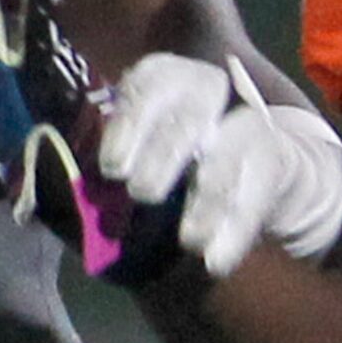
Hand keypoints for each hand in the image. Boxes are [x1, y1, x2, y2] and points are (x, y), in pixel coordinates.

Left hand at [102, 54, 341, 277]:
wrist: (258, 174)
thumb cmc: (177, 163)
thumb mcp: (142, 158)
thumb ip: (114, 173)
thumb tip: (62, 208)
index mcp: (169, 81)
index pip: (151, 81)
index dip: (131, 121)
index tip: (112, 168)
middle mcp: (211, 90)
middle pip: (192, 107)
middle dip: (166, 151)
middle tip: (142, 194)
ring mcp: (249, 121)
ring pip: (233, 145)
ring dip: (208, 196)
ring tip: (188, 241)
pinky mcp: (279, 158)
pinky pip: (260, 190)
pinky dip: (237, 229)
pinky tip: (217, 261)